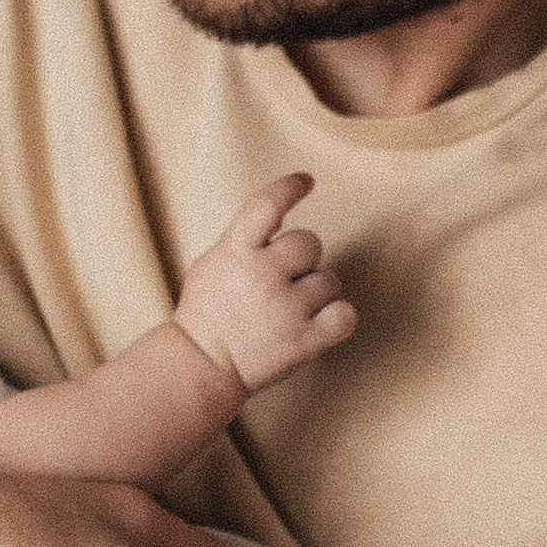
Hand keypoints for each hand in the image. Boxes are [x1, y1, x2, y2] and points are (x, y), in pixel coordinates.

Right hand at [172, 174, 356, 395]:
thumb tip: (282, 216)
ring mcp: (285, 308)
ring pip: (329, 280)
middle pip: (310, 243)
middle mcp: (262, 274)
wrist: (201, 365)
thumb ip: (244, 239)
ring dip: (317, 292)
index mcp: (235, 250)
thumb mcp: (213, 263)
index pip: (267, 203)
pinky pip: (345, 315)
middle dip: (302, 260)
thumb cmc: (207, 312)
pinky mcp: (303, 340)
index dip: (290, 188)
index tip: (306, 181)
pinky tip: (321, 322)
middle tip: (284, 281)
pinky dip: (338, 317)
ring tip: (291, 311)